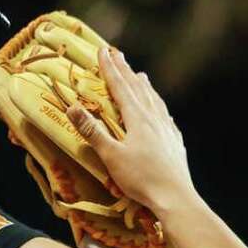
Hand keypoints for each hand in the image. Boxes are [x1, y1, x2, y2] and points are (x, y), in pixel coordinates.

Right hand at [67, 47, 195, 211]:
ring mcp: (167, 128)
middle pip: (137, 88)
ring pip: (154, 99)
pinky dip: (158, 105)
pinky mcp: (175, 141)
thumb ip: (93, 131)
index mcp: (137, 118)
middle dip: (125, 70)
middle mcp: (154, 117)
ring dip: (143, 85)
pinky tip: (160, 109)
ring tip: (139, 74)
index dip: (110, 68)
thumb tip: (72, 107)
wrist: (175, 196)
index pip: (120, 87)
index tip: (102, 51)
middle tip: (117, 54)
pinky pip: (165, 114)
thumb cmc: (140, 178)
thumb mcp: (111, 156)